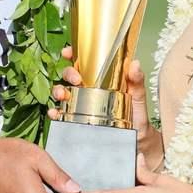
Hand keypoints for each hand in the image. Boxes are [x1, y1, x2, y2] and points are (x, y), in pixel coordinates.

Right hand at [50, 48, 162, 162]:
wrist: (136, 140)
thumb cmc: (136, 115)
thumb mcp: (138, 96)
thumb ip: (137, 80)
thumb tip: (134, 64)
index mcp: (101, 79)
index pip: (84, 62)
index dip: (73, 54)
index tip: (68, 52)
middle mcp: (88, 90)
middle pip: (70, 75)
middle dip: (68, 73)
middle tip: (76, 79)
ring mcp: (81, 105)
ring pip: (62, 93)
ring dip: (58, 91)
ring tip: (64, 96)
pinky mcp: (77, 121)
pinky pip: (61, 115)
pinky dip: (55, 113)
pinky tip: (56, 114)